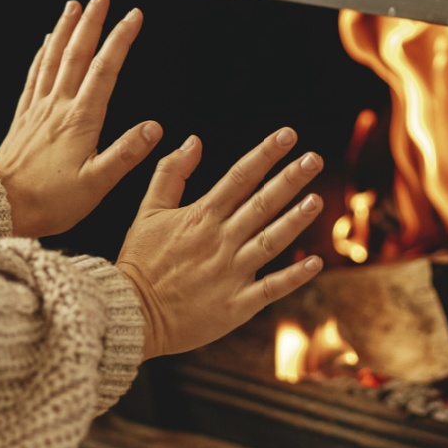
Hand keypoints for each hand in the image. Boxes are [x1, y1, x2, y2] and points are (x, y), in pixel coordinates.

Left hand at [0, 0, 160, 237]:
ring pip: (53, 58)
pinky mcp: (24, 118)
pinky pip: (34, 76)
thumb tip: (154, 128)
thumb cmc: (49, 201)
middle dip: (92, 21)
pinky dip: (43, 54)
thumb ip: (126, 154)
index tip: (134, 15)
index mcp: (80, 120)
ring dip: (66, 29)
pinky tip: (47, 43)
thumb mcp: (97, 184)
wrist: (1, 206)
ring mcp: (38, 110)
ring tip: (74, 5)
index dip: (121, 39)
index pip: (105, 69)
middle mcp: (57, 107)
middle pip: (77, 53)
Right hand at [116, 127, 324, 358]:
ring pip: (269, 241)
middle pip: (261, 204)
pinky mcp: (236, 304)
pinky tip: (316, 263)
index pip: (239, 177)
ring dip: (294, 221)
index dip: (266, 154)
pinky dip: (294, 277)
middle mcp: (219, 241)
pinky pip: (271, 288)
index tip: (289, 134)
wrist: (131, 313)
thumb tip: (193, 141)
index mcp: (200, 216)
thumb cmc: (139, 262)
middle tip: (315, 158)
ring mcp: (230, 273)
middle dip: (290, 179)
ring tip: (317, 200)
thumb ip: (169, 174)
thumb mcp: (147, 211)